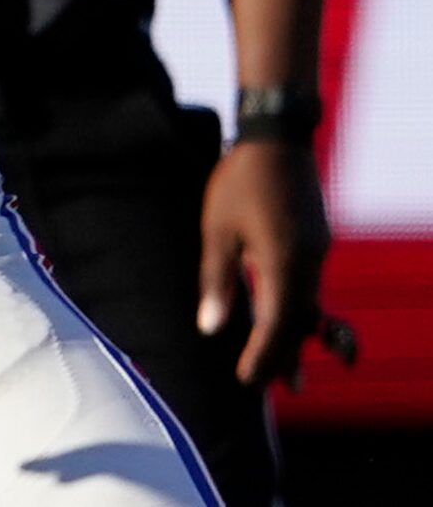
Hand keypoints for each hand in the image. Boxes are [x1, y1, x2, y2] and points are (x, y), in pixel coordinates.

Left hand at [198, 137, 329, 386]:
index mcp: (284, 264)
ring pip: (307, 305)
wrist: (278, 140)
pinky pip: (309, 285)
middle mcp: (309, 264)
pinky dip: (298, 309)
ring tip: (291, 375)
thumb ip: (217, 280)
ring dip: (295, 337)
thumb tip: (211, 327)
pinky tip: (289, 321)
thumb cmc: (239, 182)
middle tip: (278, 390)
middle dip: (285, 356)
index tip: (247, 380)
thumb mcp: (217, 230)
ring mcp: (317, 252)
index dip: (262, 356)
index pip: (276, 326)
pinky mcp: (316, 241)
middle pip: (298, 322)